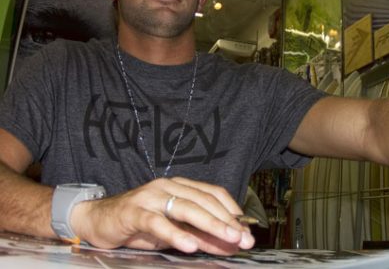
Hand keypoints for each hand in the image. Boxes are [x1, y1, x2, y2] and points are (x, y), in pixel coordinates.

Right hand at [70, 177, 254, 254]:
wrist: (97, 220)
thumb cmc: (139, 225)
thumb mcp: (174, 232)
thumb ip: (200, 235)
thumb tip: (228, 244)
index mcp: (180, 186)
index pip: (214, 194)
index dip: (233, 211)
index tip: (248, 229)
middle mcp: (168, 186)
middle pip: (205, 201)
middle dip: (228, 221)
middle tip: (244, 238)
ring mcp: (151, 197)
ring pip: (186, 208)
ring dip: (210, 224)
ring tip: (228, 238)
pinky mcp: (134, 211)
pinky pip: (158, 222)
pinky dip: (176, 234)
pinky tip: (189, 245)